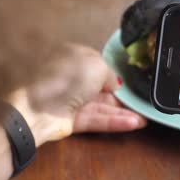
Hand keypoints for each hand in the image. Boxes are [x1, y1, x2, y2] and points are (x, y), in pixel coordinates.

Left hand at [5, 44, 146, 145]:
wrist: (35, 108)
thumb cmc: (65, 78)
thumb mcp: (97, 66)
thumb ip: (111, 74)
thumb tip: (115, 84)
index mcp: (71, 56)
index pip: (97, 63)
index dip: (113, 72)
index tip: (130, 81)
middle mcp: (69, 77)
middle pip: (100, 86)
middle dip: (121, 95)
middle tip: (141, 101)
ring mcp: (68, 100)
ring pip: (100, 105)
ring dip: (122, 111)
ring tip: (144, 117)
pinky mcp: (68, 120)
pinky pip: (94, 119)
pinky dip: (113, 121)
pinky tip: (134, 123)